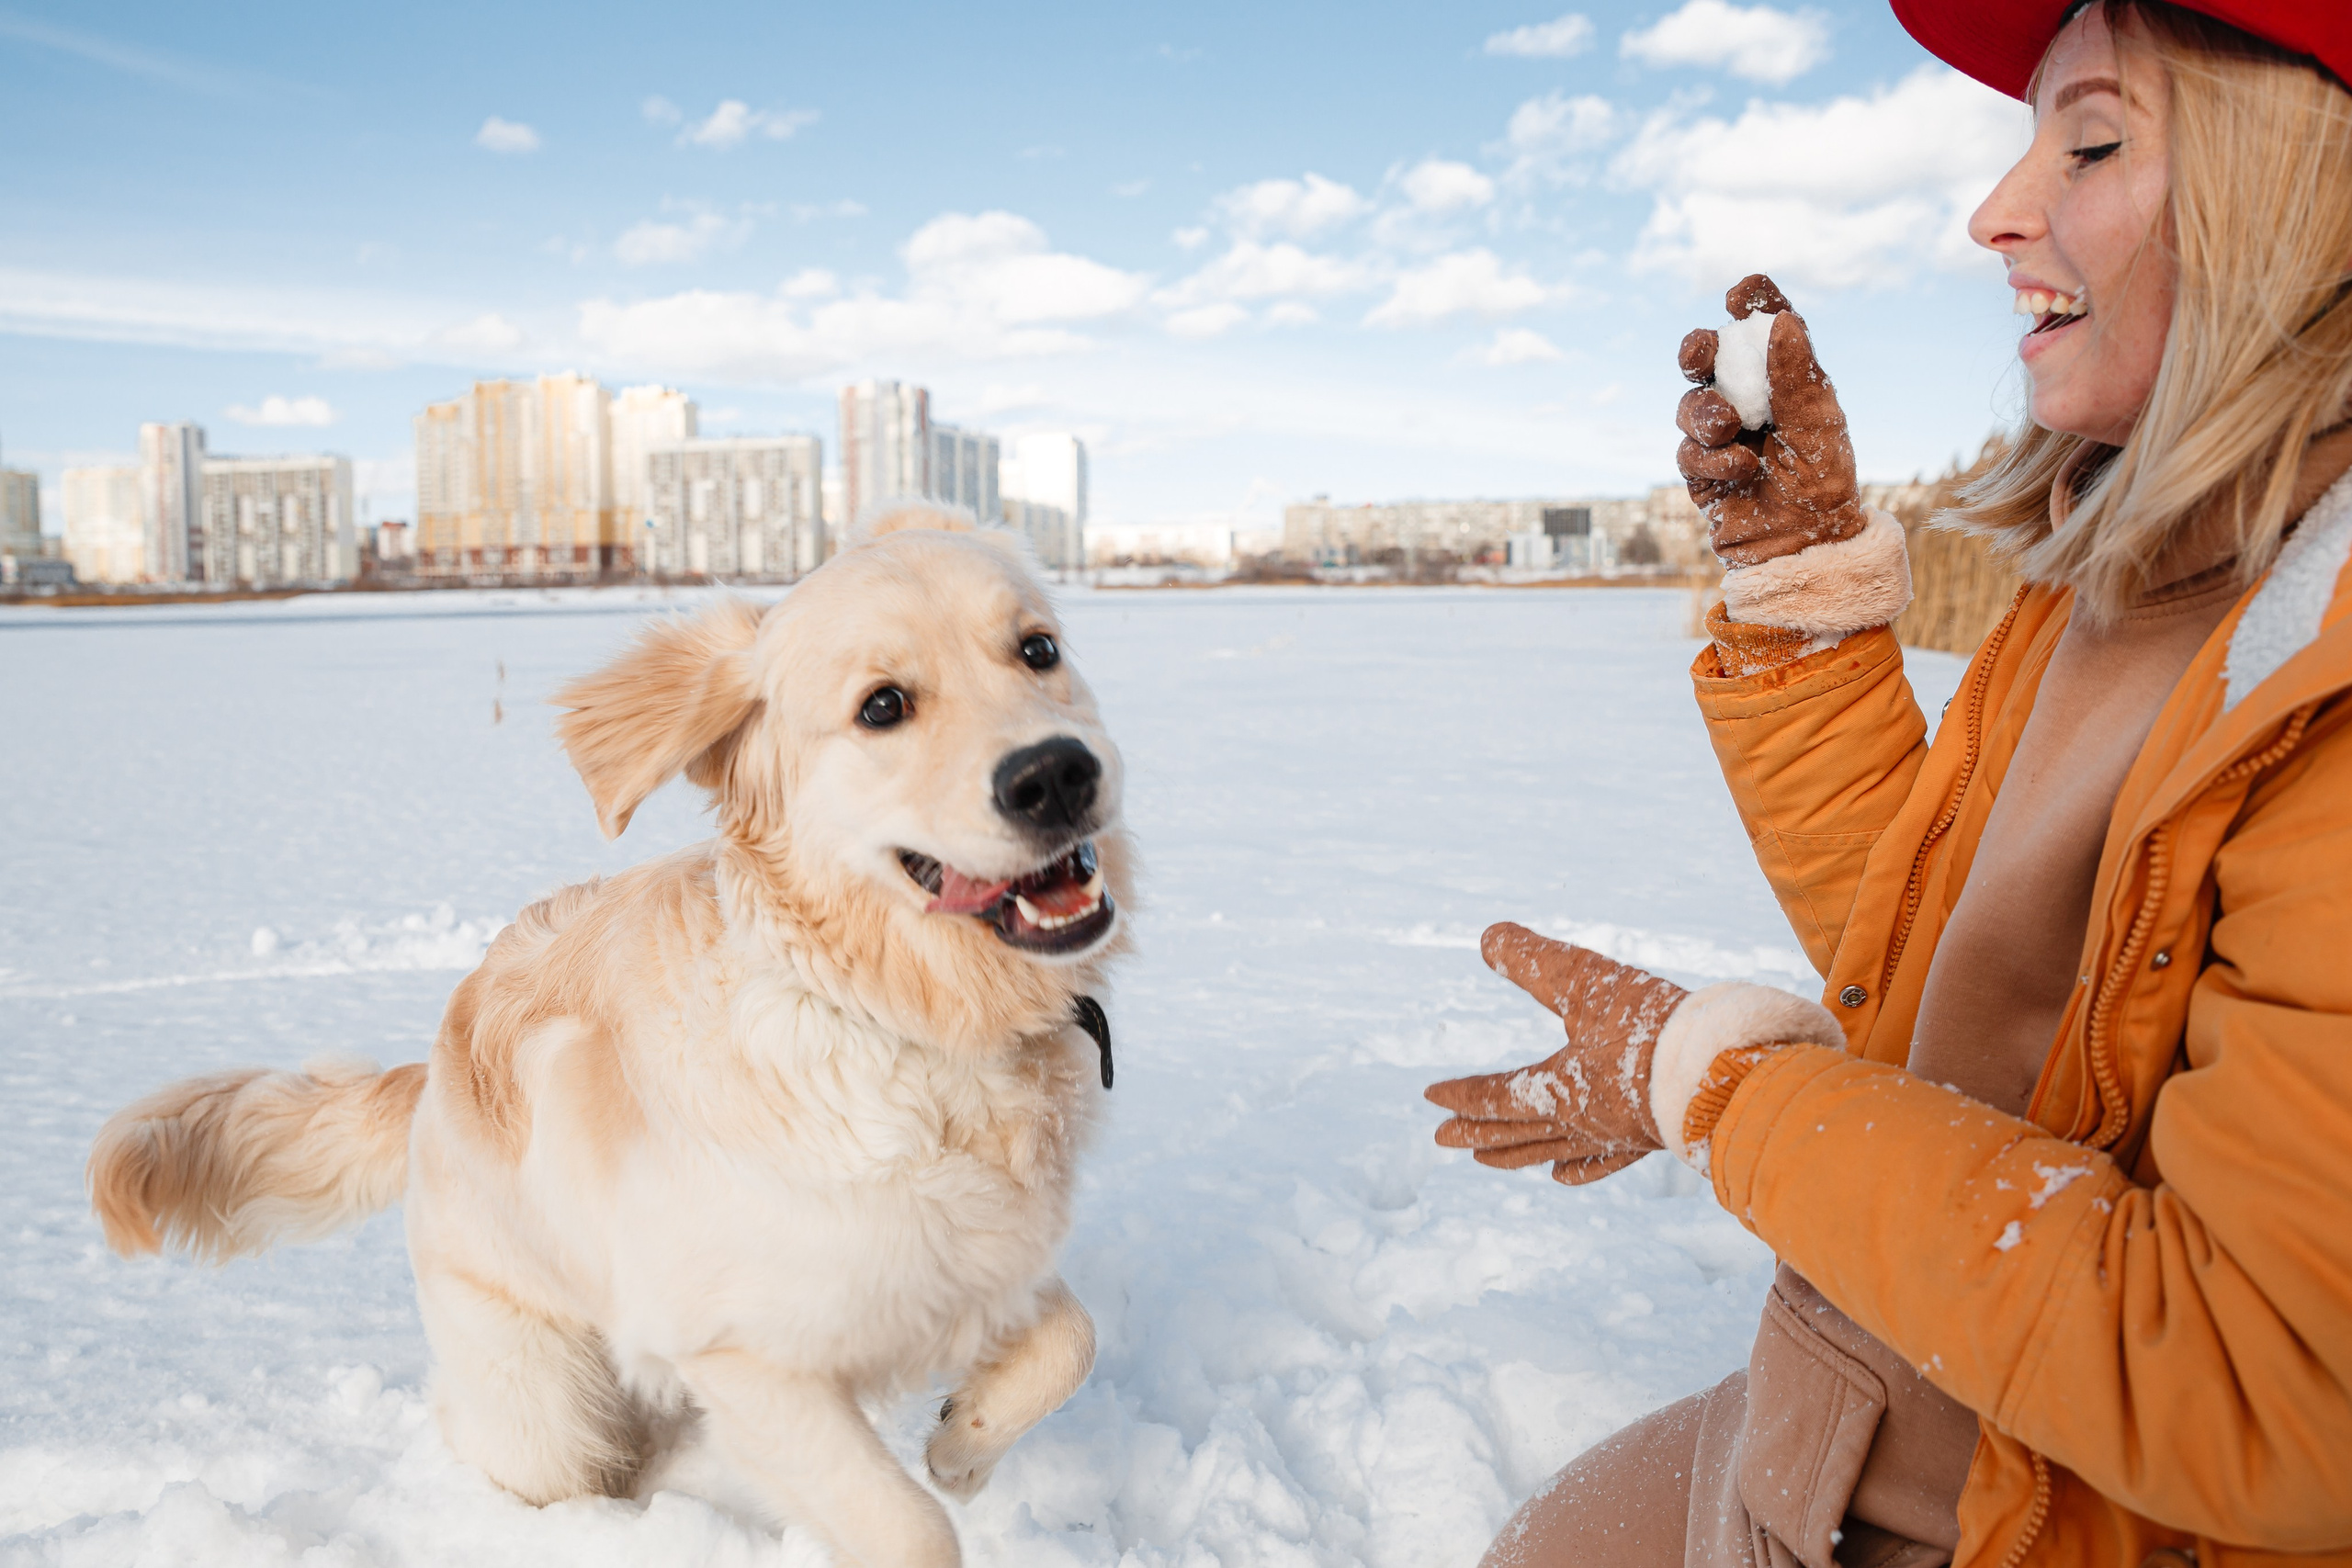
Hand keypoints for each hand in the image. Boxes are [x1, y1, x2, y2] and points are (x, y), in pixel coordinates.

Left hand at [1425, 924, 1688, 1184]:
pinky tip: (1561, 1175)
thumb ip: (1535, 961)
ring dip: (1514, 1153)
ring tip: (1485, 1160)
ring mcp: (1613, 1137)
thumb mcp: (1587, 981)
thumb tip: (1485, 937)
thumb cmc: (1655, 1027)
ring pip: (1550, 1151)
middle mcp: (1578, 1121)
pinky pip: (1599, 1164)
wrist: (1727, 1075)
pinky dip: (1575, 1169)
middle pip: (1514, 1131)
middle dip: (1475, 1131)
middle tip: (1440, 1139)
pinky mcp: (1646, 1142)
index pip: (1495, 1096)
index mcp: (1558, 1088)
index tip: (1430, 1096)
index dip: (1461, 1095)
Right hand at [1675, 273, 1866, 566]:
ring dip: (1706, 411)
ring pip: (1691, 404)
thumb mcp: (1818, 425)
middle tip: (1701, 354)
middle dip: (1697, 349)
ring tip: (1730, 428)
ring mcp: (1721, 436)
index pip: (1764, 329)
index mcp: (1784, 380)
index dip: (1750, 304)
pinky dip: (1711, 456)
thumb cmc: (1824, 485)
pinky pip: (1689, 451)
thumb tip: (1781, 319)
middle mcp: (1749, 402)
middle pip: (1709, 358)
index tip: (1739, 295)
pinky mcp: (1701, 471)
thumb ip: (1797, 375)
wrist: (1806, 549)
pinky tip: (1738, 469)